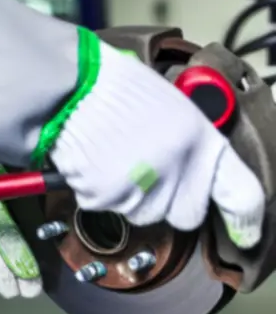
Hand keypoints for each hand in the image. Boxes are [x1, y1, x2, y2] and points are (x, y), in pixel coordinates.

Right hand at [47, 38, 266, 248]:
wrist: (68, 79)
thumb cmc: (116, 83)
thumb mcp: (171, 104)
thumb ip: (190, 145)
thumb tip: (196, 176)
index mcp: (202, 141)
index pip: (242, 195)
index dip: (245, 221)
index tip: (244, 234)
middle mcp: (178, 170)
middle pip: (185, 214)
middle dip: (167, 198)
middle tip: (143, 165)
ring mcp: (142, 187)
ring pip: (142, 212)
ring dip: (129, 193)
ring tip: (110, 152)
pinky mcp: (106, 196)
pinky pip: (106, 205)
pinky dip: (97, 187)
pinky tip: (91, 156)